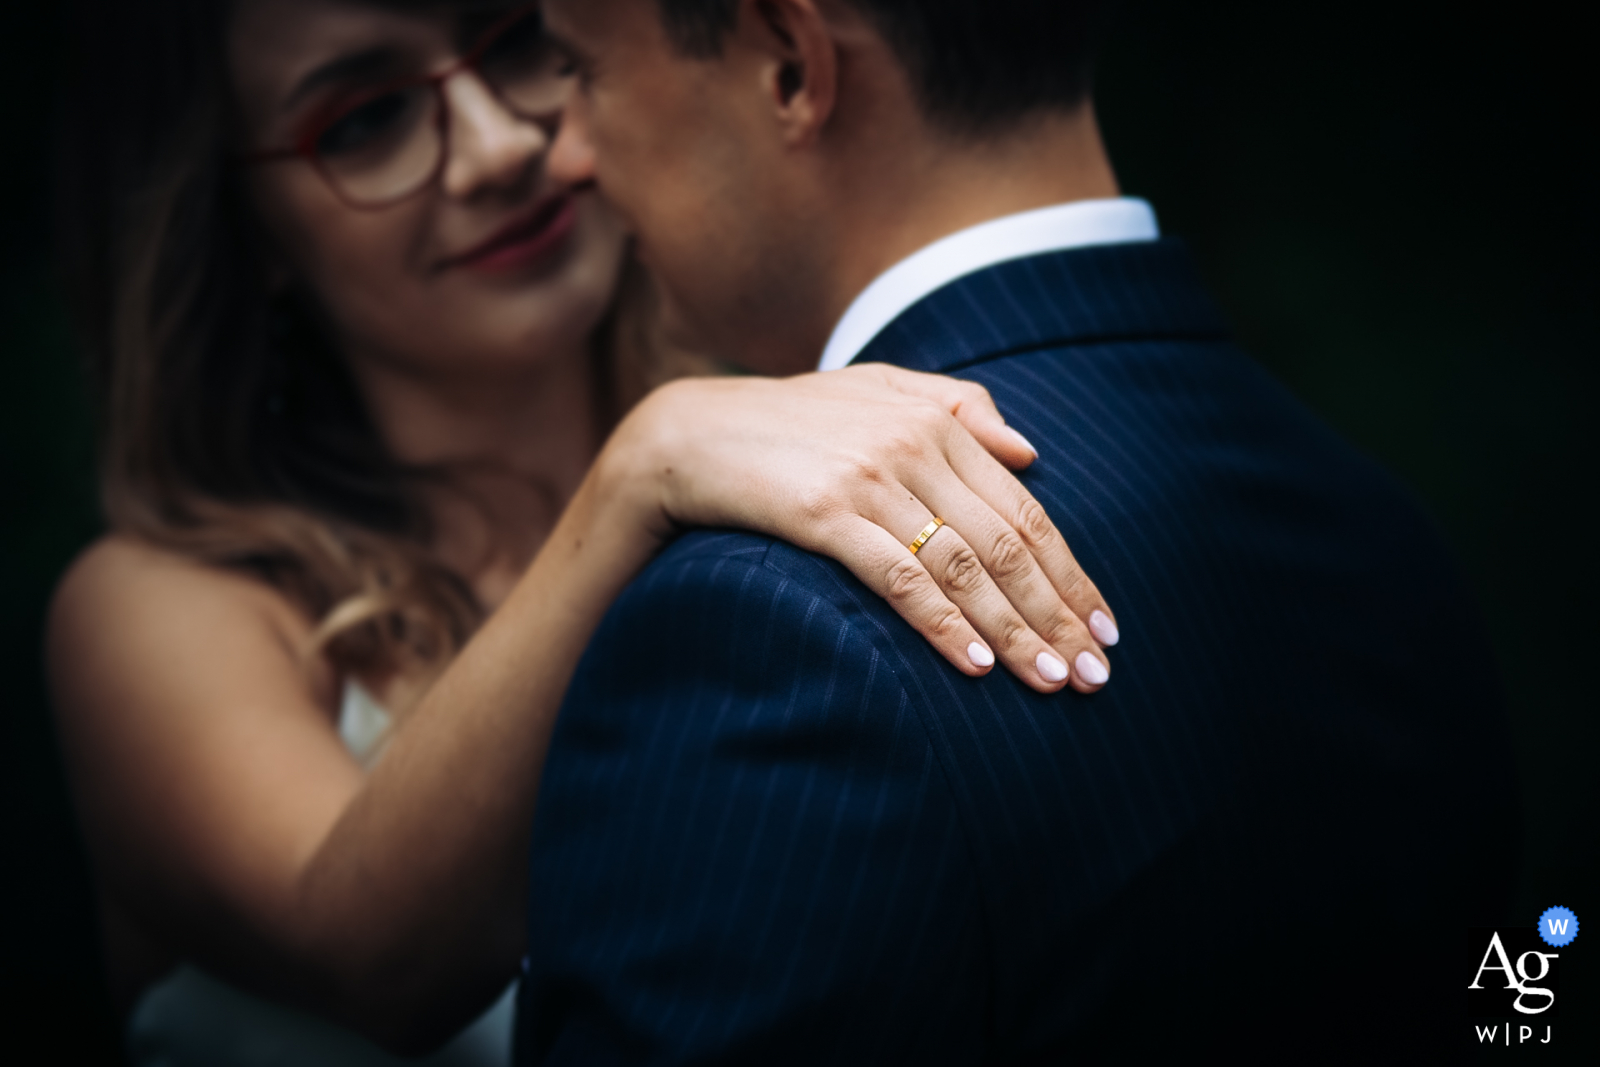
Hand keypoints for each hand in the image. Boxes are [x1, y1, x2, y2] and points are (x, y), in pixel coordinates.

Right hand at [609, 365, 1119, 694]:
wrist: (688, 433)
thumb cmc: (788, 424)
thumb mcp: (874, 392)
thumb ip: (956, 406)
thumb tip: (1030, 448)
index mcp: (937, 421)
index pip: (1025, 511)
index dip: (1071, 574)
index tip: (1103, 628)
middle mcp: (913, 445)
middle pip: (1007, 545)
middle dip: (1056, 616)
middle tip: (1093, 675)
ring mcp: (869, 478)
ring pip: (964, 566)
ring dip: (1014, 630)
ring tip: (1050, 681)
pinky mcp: (824, 512)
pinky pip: (900, 577)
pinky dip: (943, 623)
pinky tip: (974, 664)